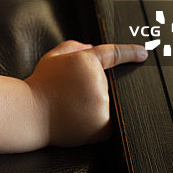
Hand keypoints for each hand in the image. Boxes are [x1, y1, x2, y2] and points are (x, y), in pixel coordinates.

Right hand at [25, 41, 146, 146]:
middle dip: (92, 86)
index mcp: (87, 62)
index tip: (143, 53)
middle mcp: (98, 83)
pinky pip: (106, 122)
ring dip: (92, 104)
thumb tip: (89, 48)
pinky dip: (94, 120)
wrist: (30, 114)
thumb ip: (72, 47)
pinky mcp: (102, 126)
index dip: (130, 52)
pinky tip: (76, 117)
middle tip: (70, 92)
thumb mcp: (52, 58)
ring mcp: (102, 105)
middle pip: (105, 83)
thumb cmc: (40, 85)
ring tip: (69, 106)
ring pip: (105, 103)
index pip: (114, 54)